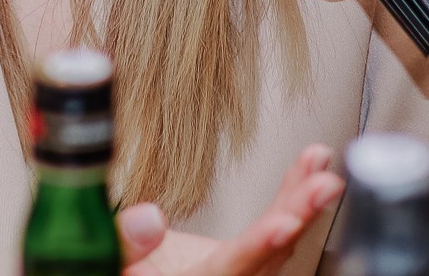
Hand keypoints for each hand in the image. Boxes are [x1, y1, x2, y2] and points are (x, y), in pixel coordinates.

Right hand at [117, 145, 340, 275]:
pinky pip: (273, 231)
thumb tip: (151, 218)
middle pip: (266, 258)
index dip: (256, 247)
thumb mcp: (104, 260)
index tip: (283, 224)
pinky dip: (290, 197)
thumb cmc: (110, 271)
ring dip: (300, 200)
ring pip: (278, 243)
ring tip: (320, 163)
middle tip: (324, 184)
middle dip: (296, 215)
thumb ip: (124, 243)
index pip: (229, 272)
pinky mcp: (244, 259)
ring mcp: (238, 274)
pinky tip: (308, 168)